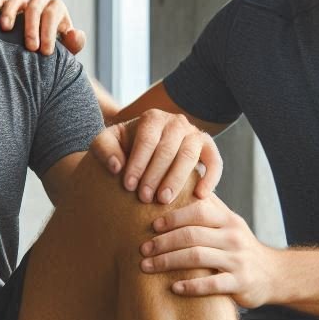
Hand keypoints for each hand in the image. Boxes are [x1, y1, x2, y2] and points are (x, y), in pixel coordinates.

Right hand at [0, 0, 85, 54]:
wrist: (39, 52)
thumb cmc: (54, 50)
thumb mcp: (67, 50)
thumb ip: (75, 44)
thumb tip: (74, 33)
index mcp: (56, 10)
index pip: (53, 13)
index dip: (50, 31)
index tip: (46, 51)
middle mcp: (40, 3)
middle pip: (35, 6)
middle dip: (32, 27)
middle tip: (31, 48)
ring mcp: (23, 3)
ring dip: (11, 12)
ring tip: (6, 29)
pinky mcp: (7, 7)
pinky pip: (2, 0)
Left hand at [91, 110, 221, 202]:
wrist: (144, 149)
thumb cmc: (123, 148)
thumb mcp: (107, 144)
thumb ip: (104, 149)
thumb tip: (117, 166)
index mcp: (152, 118)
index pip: (147, 139)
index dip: (138, 163)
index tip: (129, 186)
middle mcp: (176, 122)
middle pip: (168, 149)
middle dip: (155, 175)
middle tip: (144, 198)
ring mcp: (194, 134)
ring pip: (189, 155)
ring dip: (176, 180)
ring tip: (163, 201)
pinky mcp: (207, 148)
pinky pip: (214, 161)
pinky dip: (211, 178)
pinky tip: (200, 196)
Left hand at [139, 194, 277, 306]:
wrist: (273, 274)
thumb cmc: (240, 246)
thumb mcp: (229, 223)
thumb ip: (208, 206)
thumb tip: (184, 180)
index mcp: (228, 220)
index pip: (198, 211)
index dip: (172, 217)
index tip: (151, 226)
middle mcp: (233, 236)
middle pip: (192, 234)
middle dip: (163, 242)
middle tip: (142, 249)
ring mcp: (238, 260)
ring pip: (197, 257)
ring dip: (168, 262)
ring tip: (147, 267)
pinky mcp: (240, 283)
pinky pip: (212, 284)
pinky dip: (191, 286)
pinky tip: (174, 287)